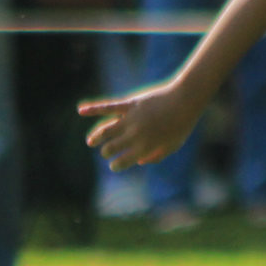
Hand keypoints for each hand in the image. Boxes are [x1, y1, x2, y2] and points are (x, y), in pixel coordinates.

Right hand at [79, 81, 202, 171]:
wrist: (185, 99)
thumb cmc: (182, 124)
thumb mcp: (172, 146)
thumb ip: (156, 156)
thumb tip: (139, 161)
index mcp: (145, 147)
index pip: (122, 162)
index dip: (116, 165)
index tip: (115, 165)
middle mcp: (135, 135)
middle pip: (111, 147)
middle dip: (106, 152)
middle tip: (106, 151)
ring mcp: (131, 119)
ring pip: (106, 130)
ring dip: (96, 137)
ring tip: (91, 142)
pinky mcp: (129, 104)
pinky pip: (108, 107)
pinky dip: (93, 109)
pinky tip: (80, 110)